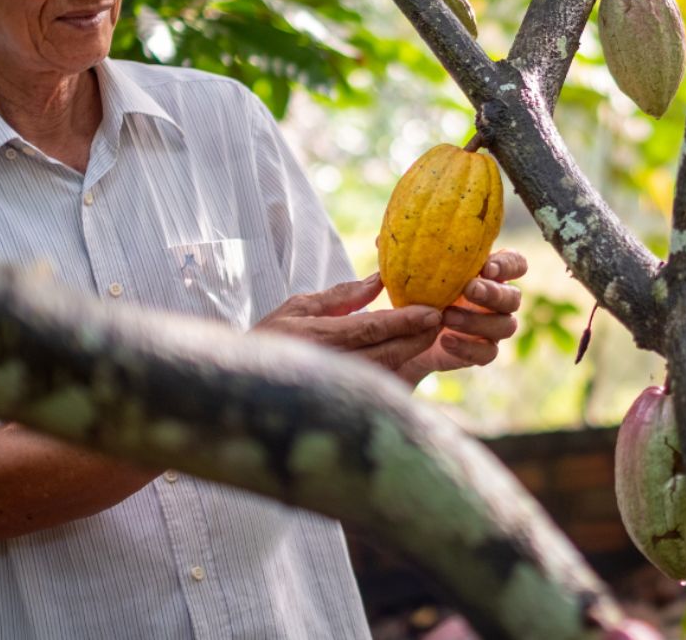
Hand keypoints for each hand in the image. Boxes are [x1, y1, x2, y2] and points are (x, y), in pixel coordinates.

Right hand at [253, 274, 441, 371]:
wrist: (244, 385)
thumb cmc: (270, 338)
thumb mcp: (299, 307)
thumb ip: (340, 296)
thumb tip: (378, 281)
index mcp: (320, 337)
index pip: (373, 328)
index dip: (406, 321)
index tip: (432, 312)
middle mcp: (332, 366)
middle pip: (388, 352)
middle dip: (418, 337)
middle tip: (442, 321)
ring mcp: (338, 389)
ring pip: (387, 371)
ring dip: (413, 353)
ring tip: (431, 335)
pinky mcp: (342, 404)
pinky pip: (378, 388)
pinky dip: (398, 371)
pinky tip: (411, 357)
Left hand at [396, 249, 526, 386]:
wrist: (409, 336)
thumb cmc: (417, 292)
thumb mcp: (411, 273)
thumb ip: (405, 255)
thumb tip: (382, 239)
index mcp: (489, 274)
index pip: (516, 264)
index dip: (507, 265)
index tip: (486, 266)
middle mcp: (497, 301)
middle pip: (513, 297)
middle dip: (493, 293)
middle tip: (468, 288)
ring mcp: (492, 328)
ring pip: (506, 326)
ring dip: (478, 321)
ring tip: (447, 316)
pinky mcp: (482, 351)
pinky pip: (488, 353)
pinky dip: (468, 348)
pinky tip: (446, 340)